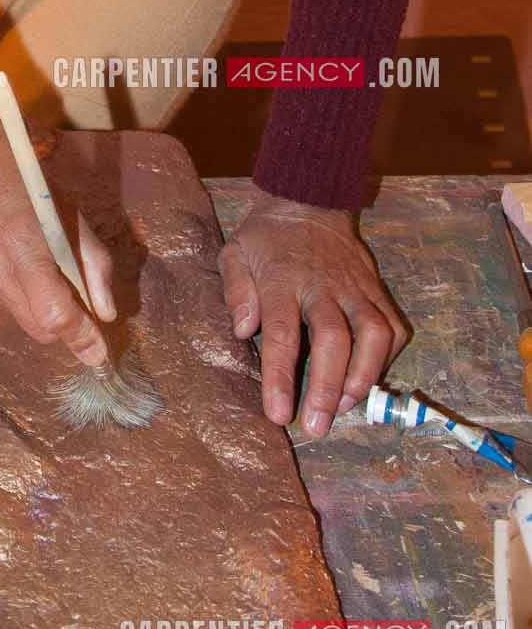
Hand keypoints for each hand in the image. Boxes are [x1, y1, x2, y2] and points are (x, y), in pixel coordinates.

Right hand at [0, 104, 116, 366]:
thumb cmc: (21, 175)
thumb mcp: (68, 209)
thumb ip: (93, 263)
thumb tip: (106, 313)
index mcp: (21, 244)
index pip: (54, 314)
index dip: (80, 338)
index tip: (97, 354)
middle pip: (36, 327)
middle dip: (60, 323)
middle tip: (72, 300)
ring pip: (13, 315)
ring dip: (30, 300)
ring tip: (24, 258)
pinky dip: (3, 288)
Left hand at [219, 189, 408, 435]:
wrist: (309, 201)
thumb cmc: (266, 239)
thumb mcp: (235, 253)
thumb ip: (236, 290)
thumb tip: (244, 330)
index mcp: (283, 279)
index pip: (283, 333)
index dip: (282, 377)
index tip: (279, 415)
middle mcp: (323, 286)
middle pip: (333, 340)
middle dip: (327, 388)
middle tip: (317, 427)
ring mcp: (356, 288)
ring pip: (373, 334)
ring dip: (363, 376)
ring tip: (345, 408)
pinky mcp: (377, 290)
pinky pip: (393, 328)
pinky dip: (387, 359)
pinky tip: (368, 380)